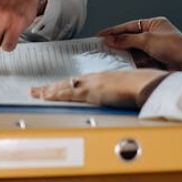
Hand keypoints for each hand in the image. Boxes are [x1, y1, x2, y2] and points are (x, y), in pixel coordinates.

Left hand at [29, 68, 170, 108]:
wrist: (146, 84)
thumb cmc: (142, 86)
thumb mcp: (128, 90)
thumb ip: (119, 95)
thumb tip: (118, 101)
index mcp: (102, 79)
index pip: (78, 82)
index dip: (65, 86)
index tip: (54, 87)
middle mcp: (93, 79)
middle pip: (67, 83)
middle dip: (51, 88)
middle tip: (35, 90)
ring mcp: (91, 85)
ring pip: (64, 87)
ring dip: (49, 91)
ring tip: (35, 93)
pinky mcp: (90, 92)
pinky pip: (67, 93)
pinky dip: (55, 94)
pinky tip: (46, 96)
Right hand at [98, 17, 181, 71]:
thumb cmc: (175, 47)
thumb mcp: (147, 40)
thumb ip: (126, 40)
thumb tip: (110, 39)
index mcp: (154, 24)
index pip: (129, 26)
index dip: (114, 31)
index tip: (101, 35)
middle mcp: (154, 35)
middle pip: (130, 38)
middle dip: (118, 43)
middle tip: (102, 47)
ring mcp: (155, 48)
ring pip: (134, 50)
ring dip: (124, 53)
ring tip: (109, 56)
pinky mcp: (156, 61)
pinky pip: (139, 60)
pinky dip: (131, 62)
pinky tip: (123, 64)